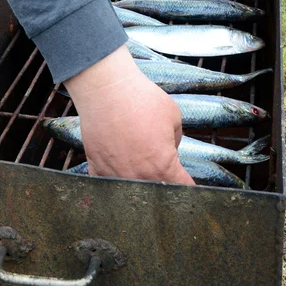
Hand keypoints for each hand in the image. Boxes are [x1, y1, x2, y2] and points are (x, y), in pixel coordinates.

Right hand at [64, 45, 194, 185]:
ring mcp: (115, 175)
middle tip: (165, 176)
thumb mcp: (174, 116)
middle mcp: (139, 177)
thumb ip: (176, 140)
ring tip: (140, 172)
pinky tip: (118, 170)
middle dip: (163, 188)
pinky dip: (113, 180)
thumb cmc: (142, 99)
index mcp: (163, 167)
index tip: (189, 187)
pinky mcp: (96, 167)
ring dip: (139, 187)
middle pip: (156, 195)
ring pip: (131, 193)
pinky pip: (107, 184)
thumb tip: (170, 149)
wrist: (106, 90)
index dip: (189, 188)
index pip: (182, 188)